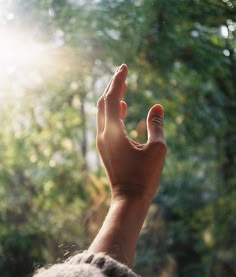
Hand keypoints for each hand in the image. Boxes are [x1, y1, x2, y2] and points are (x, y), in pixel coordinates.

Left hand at [96, 64, 166, 202]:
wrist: (129, 199)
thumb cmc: (144, 176)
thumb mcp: (157, 149)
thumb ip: (156, 125)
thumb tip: (157, 106)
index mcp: (113, 132)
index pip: (112, 98)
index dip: (118, 81)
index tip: (124, 67)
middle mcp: (103, 135)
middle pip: (103, 103)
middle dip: (112, 86)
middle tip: (122, 72)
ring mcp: (103, 143)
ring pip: (103, 113)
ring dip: (112, 98)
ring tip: (121, 86)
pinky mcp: (106, 150)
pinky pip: (107, 124)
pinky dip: (113, 112)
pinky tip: (123, 108)